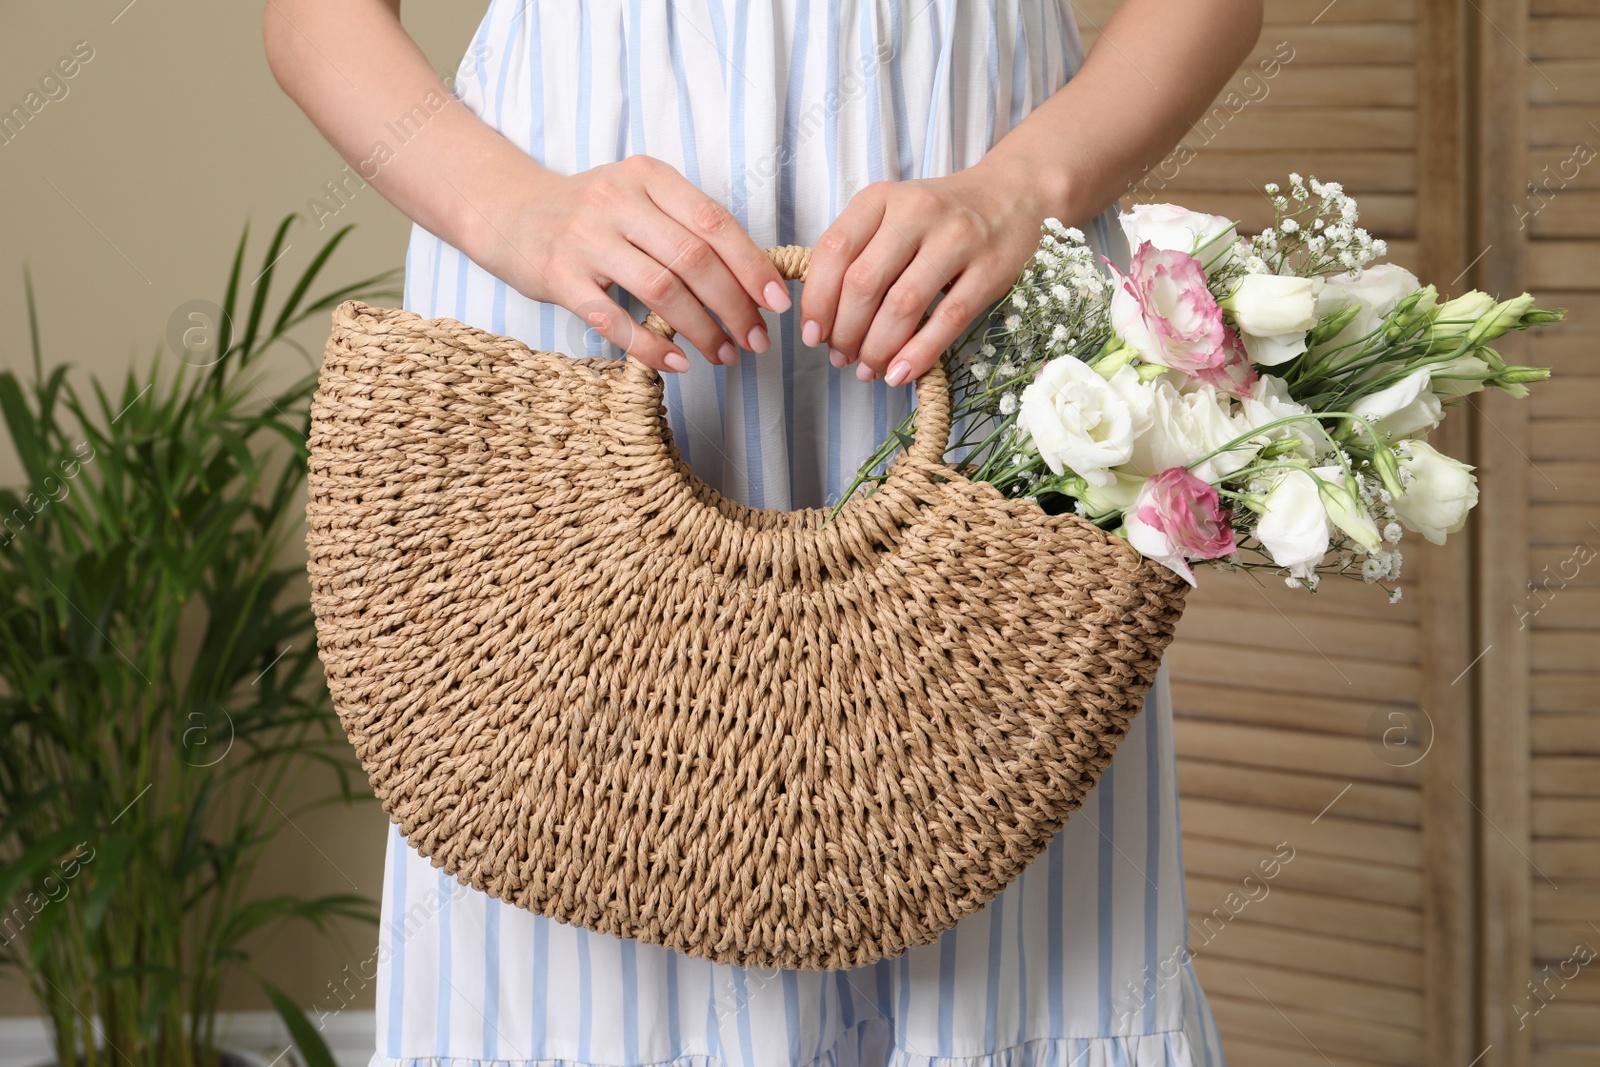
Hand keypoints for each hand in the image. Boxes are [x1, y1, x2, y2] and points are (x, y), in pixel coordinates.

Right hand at [489, 154, 791, 372]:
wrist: (509, 212)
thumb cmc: (591, 213)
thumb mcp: (639, 196)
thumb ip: (687, 224)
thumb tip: (754, 277)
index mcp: (648, 176)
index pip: (714, 222)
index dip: (752, 266)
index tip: (777, 302)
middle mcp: (617, 201)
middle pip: (693, 259)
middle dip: (734, 306)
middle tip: (755, 340)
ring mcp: (585, 239)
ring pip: (660, 290)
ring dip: (701, 329)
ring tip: (724, 355)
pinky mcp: (558, 277)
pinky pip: (613, 319)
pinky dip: (651, 346)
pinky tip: (679, 363)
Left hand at [798, 159, 1065, 384]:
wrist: (1015, 196)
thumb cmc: (941, 218)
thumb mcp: (893, 217)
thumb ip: (858, 254)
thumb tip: (823, 321)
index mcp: (881, 198)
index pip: (834, 250)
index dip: (817, 301)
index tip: (812, 336)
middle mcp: (916, 211)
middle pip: (864, 283)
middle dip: (845, 332)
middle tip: (842, 358)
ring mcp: (957, 239)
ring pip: (903, 305)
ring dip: (878, 348)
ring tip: (869, 370)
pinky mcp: (990, 268)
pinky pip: (947, 319)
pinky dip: (918, 354)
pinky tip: (900, 374)